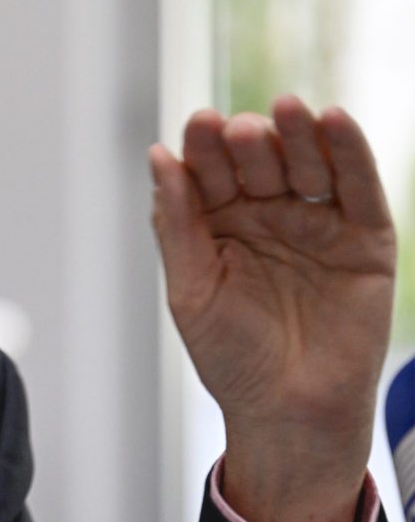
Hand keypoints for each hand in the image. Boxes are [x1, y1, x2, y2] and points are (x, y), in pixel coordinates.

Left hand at [148, 95, 395, 521]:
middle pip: (257, 162)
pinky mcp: (363, 240)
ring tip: (286, 110)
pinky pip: (358, 188)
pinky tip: (334, 121)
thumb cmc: (231, 358)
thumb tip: (159, 157)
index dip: (204, 148)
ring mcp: (315, 223)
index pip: (209, 173)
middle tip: (239, 131)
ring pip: (307, 165)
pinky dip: (350, 153)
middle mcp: (266, 214)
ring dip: (297, 134)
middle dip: (249, 142)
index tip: (198, 124)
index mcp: (217, 223)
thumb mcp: (190, 290)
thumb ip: (177, 224)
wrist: (287, 412)